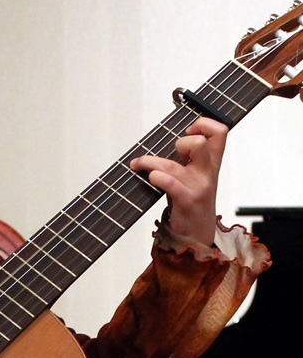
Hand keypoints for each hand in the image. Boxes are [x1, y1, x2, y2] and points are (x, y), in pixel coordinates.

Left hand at [130, 117, 227, 244]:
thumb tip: (171, 139)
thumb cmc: (191, 201)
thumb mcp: (196, 176)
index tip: (189, 130)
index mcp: (212, 163)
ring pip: (173, 164)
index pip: (220, 132)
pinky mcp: (187, 200)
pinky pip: (170, 182)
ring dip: (149, 161)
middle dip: (180, 141)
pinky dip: (156, 177)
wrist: (197, 234)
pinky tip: (150, 177)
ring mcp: (198, 186)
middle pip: (200, 143)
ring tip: (138, 164)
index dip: (204, 124)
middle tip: (171, 152)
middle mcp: (207, 172)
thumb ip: (189, 158)